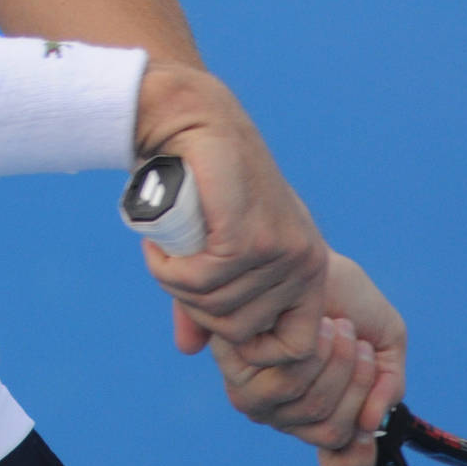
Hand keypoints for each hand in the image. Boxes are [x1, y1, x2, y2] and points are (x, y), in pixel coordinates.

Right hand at [136, 64, 330, 366]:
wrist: (191, 116)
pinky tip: (157, 248)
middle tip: (170, 269)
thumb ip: (208, 296)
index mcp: (309, 268)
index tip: (206, 311)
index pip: (296, 346)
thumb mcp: (215, 246)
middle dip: (194, 308)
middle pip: (241, 331)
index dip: (248, 345)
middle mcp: (305, 263)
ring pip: (216, 307)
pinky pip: (200, 282)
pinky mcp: (247, 235)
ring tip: (161, 251)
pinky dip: (168, 271)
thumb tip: (190, 349)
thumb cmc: (202, 178)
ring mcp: (280, 251)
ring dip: (174, 285)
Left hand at [181, 253, 406, 465]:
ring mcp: (260, 397)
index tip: (370, 429)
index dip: (356, 456)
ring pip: (311, 408)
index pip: (339, 461)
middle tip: (352, 338)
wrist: (312, 256)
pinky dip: (312, 357)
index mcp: (319, 411)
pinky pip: (284, 386)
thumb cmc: (345, 297)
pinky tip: (315, 326)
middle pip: (331, 429)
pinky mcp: (237, 369)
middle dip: (355, 381)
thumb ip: (386, 385)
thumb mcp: (383, 342)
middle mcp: (286, 413)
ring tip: (334, 326)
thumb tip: (371, 427)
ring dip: (336, 365)